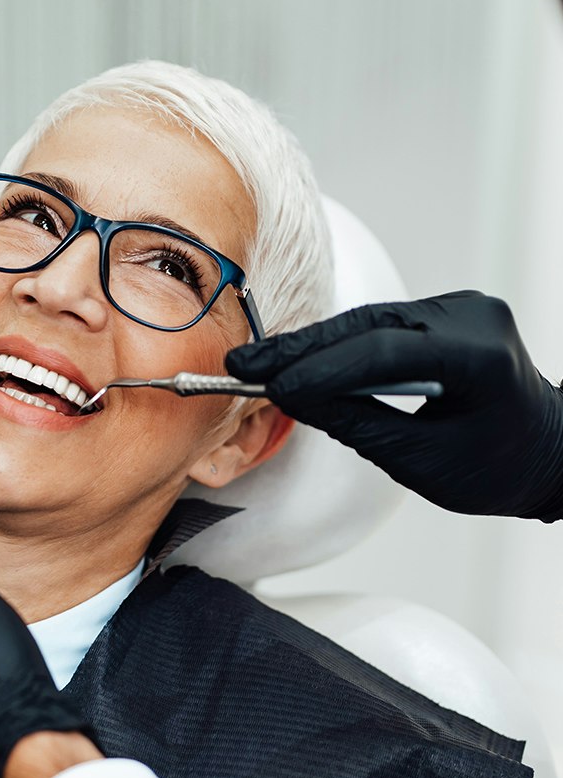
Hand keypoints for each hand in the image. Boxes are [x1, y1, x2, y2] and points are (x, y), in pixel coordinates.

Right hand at [225, 291, 562, 519]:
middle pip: (366, 327)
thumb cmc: (497, 468)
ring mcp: (461, 309)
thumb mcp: (420, 460)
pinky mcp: (446, 314)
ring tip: (261, 364)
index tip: (271, 388)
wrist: (548, 454)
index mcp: (480, 356)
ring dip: (314, 347)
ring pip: (368, 323)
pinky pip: (381, 327)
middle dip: (301, 350)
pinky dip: (340, 347)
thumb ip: (354, 422)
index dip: (318, 371)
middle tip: (245, 364)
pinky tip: (301, 359)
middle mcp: (472, 317)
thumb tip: (293, 397)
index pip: (381, 353)